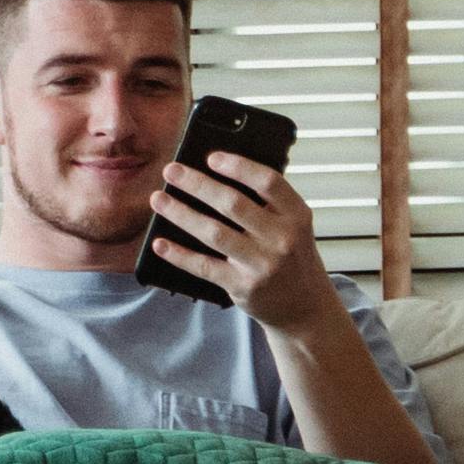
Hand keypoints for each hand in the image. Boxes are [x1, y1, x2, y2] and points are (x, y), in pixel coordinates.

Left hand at [148, 153, 339, 335]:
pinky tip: (160, 243)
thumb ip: (266, 203)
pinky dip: (179, 255)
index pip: (268, 182)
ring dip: (181, 214)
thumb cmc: (291, 257)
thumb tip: (215, 176)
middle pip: (233, 204)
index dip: (238, 167)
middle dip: (197, 184)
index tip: (211, 157)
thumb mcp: (292, 225)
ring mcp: (262, 265)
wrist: (304, 306)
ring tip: (158, 200)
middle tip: (171, 171)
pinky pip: (204, 267)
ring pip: (214, 233)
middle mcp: (282, 239)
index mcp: (296, 215)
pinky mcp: (243, 287)